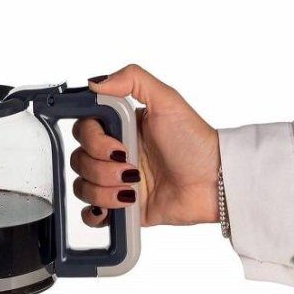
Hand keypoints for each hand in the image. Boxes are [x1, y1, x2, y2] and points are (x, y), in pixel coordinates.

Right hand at [70, 64, 219, 226]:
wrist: (214, 183)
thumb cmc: (195, 142)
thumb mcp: (168, 100)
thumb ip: (132, 79)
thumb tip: (95, 83)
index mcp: (120, 128)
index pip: (83, 130)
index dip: (93, 140)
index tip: (117, 145)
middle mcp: (114, 154)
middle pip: (79, 160)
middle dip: (102, 168)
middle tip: (131, 168)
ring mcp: (117, 182)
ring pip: (82, 186)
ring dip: (104, 190)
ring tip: (132, 190)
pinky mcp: (123, 208)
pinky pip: (91, 214)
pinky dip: (95, 213)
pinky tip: (115, 207)